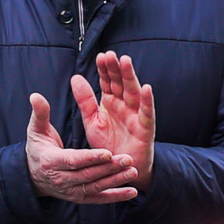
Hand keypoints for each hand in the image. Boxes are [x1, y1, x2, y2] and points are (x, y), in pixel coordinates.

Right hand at [26, 91, 137, 203]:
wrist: (32, 176)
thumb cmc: (38, 148)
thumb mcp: (36, 131)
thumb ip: (40, 114)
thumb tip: (36, 95)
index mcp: (51, 161)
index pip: (73, 160)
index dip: (91, 158)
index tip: (107, 152)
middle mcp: (61, 179)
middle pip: (88, 174)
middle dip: (109, 168)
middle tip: (128, 158)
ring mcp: (71, 191)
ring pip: (96, 187)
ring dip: (115, 181)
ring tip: (133, 171)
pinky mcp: (79, 198)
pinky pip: (99, 199)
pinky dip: (116, 196)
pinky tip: (132, 191)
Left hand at [74, 51, 155, 191]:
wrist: (118, 168)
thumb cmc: (107, 144)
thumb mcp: (91, 121)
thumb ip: (85, 100)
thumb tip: (75, 77)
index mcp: (110, 102)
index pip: (107, 82)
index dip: (104, 70)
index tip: (99, 56)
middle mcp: (124, 106)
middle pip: (120, 83)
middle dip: (115, 69)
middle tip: (110, 54)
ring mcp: (136, 115)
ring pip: (133, 93)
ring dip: (130, 77)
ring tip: (125, 61)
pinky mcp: (145, 129)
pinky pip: (147, 113)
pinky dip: (147, 100)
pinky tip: (146, 88)